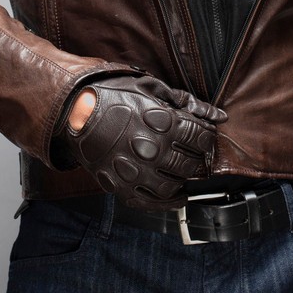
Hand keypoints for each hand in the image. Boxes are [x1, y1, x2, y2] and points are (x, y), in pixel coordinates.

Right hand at [61, 74, 226, 210]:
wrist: (75, 110)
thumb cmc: (113, 95)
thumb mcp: (152, 88)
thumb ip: (187, 102)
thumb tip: (217, 115)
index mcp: (164, 122)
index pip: (202, 137)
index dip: (207, 137)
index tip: (205, 137)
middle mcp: (154, 149)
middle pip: (191, 163)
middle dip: (198, 160)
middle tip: (196, 155)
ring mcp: (137, 170)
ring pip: (174, 185)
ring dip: (184, 180)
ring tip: (184, 173)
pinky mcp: (122, 185)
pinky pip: (151, 202)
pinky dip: (168, 203)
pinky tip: (176, 196)